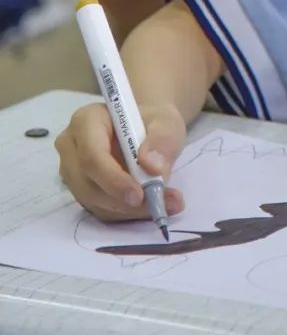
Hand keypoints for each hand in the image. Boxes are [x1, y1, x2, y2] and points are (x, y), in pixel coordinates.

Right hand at [56, 102, 187, 222]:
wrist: (148, 127)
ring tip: (163, 205)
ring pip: (93, 201)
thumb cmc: (153, 120)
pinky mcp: (81, 190)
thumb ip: (162, 140)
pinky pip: (98, 209)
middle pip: (87, 184)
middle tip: (158, 206)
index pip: (91, 156)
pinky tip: (148, 208)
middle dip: (122, 201)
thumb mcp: (167, 122)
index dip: (113, 180)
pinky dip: (124, 213)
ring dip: (126, 210)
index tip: (140, 195)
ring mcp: (73, 171)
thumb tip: (152, 166)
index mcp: (85, 121)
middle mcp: (71, 147)